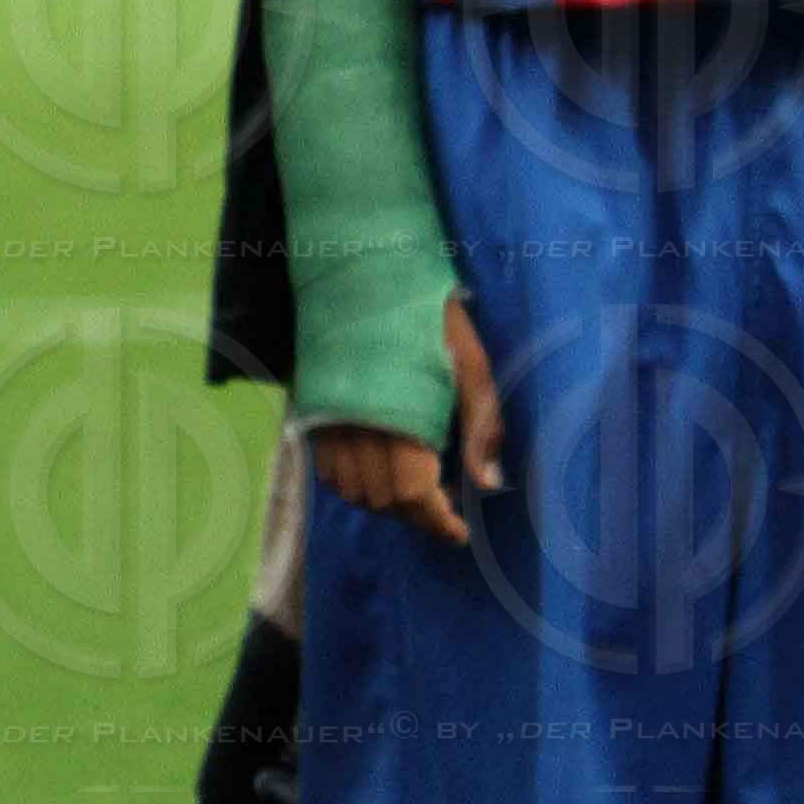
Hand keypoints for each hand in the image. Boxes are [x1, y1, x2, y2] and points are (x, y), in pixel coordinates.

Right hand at [310, 295, 502, 547]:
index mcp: (401, 416)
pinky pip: (328, 471)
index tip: (459, 532)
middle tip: (446, 507)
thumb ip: (481, 425)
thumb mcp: (470, 363)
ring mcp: (330, 420)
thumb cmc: (430, 316)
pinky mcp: (314, 411)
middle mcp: (358, 426)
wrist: (368, 271)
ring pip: (353, 491)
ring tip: (416, 491)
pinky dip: (354, 485)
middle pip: (383, 500)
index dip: (437, 522)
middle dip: (417, 515)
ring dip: (385, 503)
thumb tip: (489, 484)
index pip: (414, 494)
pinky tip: (380, 469)